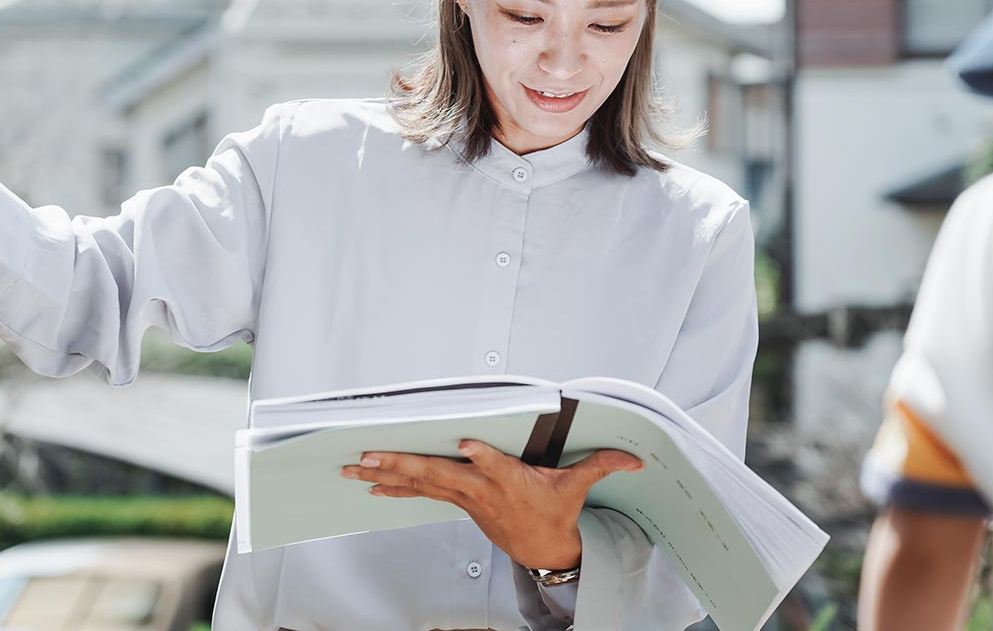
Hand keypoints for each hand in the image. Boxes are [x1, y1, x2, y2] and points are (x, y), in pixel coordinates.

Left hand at [341, 440, 642, 569]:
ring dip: (386, 474)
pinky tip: (369, 483)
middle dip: (404, 464)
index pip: (496, 466)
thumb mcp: (577, 487)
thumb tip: (636, 458)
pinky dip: (394, 486)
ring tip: (357, 466)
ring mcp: (465, 497)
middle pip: (439, 474)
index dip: (483, 456)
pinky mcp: (457, 500)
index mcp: (511, 481)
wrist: (542, 548)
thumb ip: (600, 464)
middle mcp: (481, 489)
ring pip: (421, 481)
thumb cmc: (553, 511)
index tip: (468, 444)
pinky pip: (421, 491)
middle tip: (372, 455)